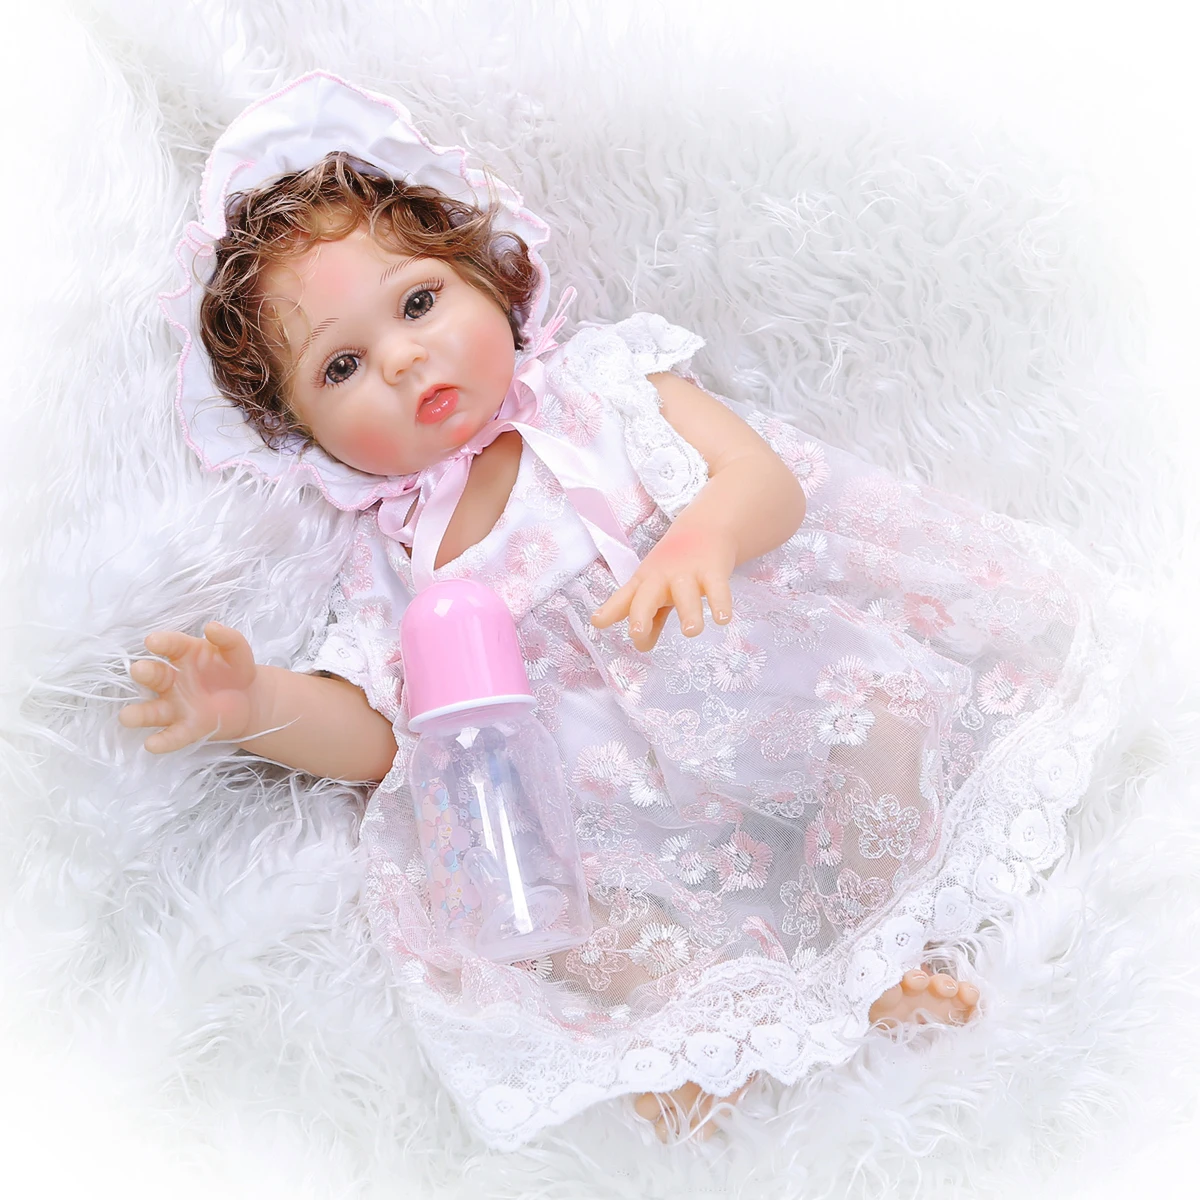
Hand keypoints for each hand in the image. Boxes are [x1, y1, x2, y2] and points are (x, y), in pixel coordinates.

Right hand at [119, 622, 259, 752]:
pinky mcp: (186, 728)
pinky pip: (172, 736)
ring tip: (127, 716)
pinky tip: (152, 744)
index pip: (170, 646)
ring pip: (152, 710)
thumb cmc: (236, 669)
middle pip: (154, 676)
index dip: (162, 643)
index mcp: (184, 655)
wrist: (249, 699)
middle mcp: (172, 679)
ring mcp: (175, 705)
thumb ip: (228, 638)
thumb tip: (211, 627)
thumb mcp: (238, 651)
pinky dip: (162, 741)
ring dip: (139, 714)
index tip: (152, 642)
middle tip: (139, 670)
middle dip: (145, 673)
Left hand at [590, 527, 734, 651]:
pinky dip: (720, 603)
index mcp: (644, 584)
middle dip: (641, 614)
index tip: (597, 622)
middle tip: (637, 632)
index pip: (624, 599)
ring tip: (691, 631)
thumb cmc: (674, 567)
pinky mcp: (712, 571)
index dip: (610, 610)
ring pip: (685, 594)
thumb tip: (642, 645)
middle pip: (647, 596)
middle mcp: (661, 579)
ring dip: (689, 612)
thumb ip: (651, 618)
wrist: (704, 528)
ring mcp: (687, 574)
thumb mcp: (657, 589)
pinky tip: (723, 619)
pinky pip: (717, 588)